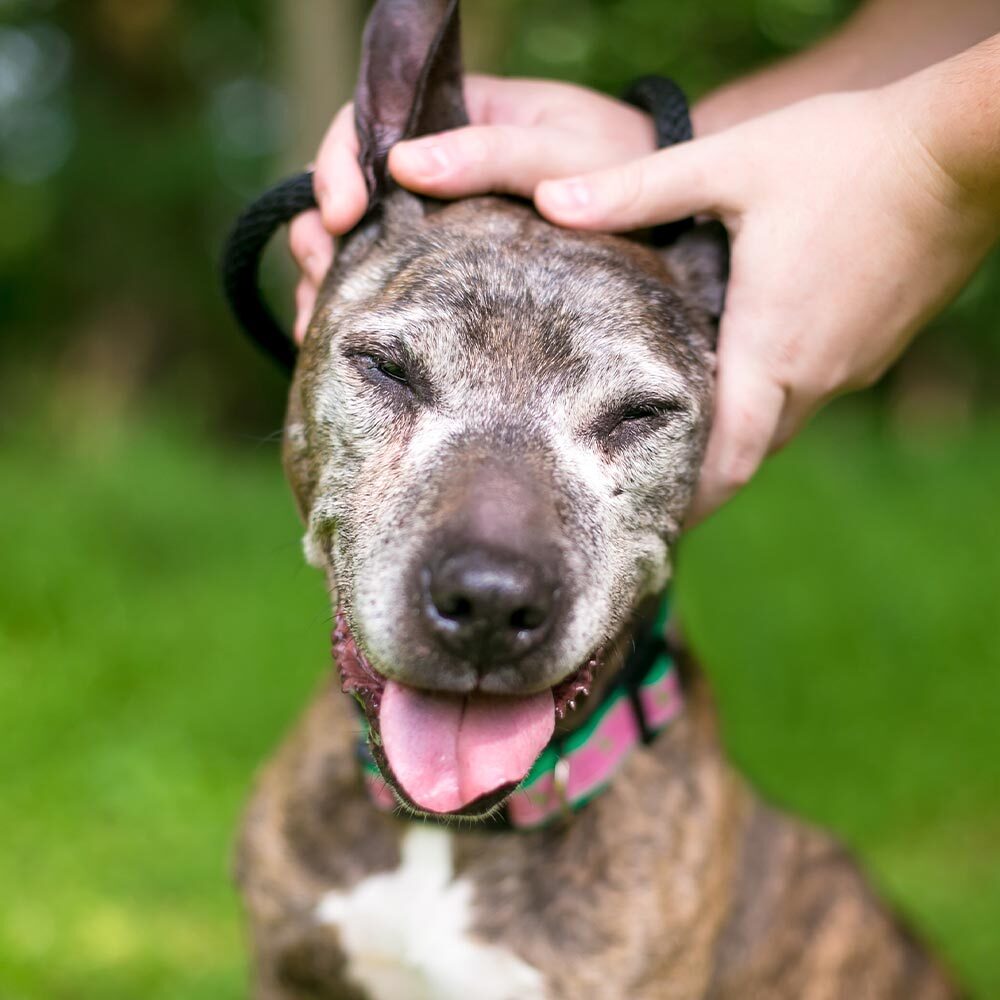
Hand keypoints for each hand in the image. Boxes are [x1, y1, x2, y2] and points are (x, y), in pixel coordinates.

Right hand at [288, 76, 655, 340]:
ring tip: (316, 322)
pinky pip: (391, 277)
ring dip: (329, 278)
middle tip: (319, 278)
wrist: (665, 207)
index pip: (364, 124)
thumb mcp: (560, 152)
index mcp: (451, 117)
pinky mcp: (448, 263)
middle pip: (348, 190)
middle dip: (320, 234)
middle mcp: (433, 166)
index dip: (337, 167)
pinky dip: (362, 303)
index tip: (341, 216)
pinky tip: (345, 337)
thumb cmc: (618, 162)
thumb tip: (405, 165)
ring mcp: (437, 217)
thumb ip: (489, 154)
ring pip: (360, 240)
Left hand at [532, 84, 998, 521]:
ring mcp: (855, 364)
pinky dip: (775, 394)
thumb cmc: (850, 154)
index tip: (649, 523)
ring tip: (689, 422)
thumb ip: (639, 191)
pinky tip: (751, 362)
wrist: (968, 147)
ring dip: (739, 429)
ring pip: (783, 420)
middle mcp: (817, 374)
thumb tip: (551, 200)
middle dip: (705, 470)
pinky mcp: (878, 345)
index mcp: (773, 349)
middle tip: (650, 472)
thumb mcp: (731, 165)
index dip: (689, 501)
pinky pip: (816, 390)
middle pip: (750, 449)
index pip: (728, 460)